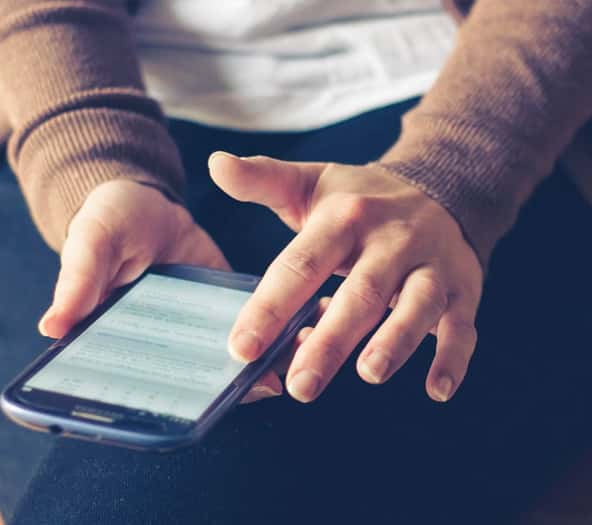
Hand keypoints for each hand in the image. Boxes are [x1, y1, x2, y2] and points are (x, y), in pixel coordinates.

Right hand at [37, 179, 281, 403]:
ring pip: (228, 362)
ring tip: (291, 365)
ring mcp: (199, 330)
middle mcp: (162, 346)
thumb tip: (52, 326)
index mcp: (121, 341)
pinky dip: (278, 335)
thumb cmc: (107, 223)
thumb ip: (78, 281)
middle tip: (260, 385)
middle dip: (226, 390)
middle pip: (192, 383)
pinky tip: (304, 330)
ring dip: (259, 367)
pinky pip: (255, 330)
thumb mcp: (91, 242)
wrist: (148, 201)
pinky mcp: (228, 308)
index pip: (139, 384)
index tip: (194, 411)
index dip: (164, 403)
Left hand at [209, 152, 482, 402]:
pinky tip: (437, 390)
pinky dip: (453, 358)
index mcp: (344, 218)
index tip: (241, 348)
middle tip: (300, 386)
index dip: (269, 307)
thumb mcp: (310, 183)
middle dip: (330, 341)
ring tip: (369, 374)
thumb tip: (216, 163)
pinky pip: (462, 326)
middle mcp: (390, 241)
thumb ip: (262, 179)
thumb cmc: (360, 198)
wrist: (441, 184)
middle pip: (360, 293)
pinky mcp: (462, 289)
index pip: (301, 265)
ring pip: (417, 305)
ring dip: (396, 341)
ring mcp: (430, 266)